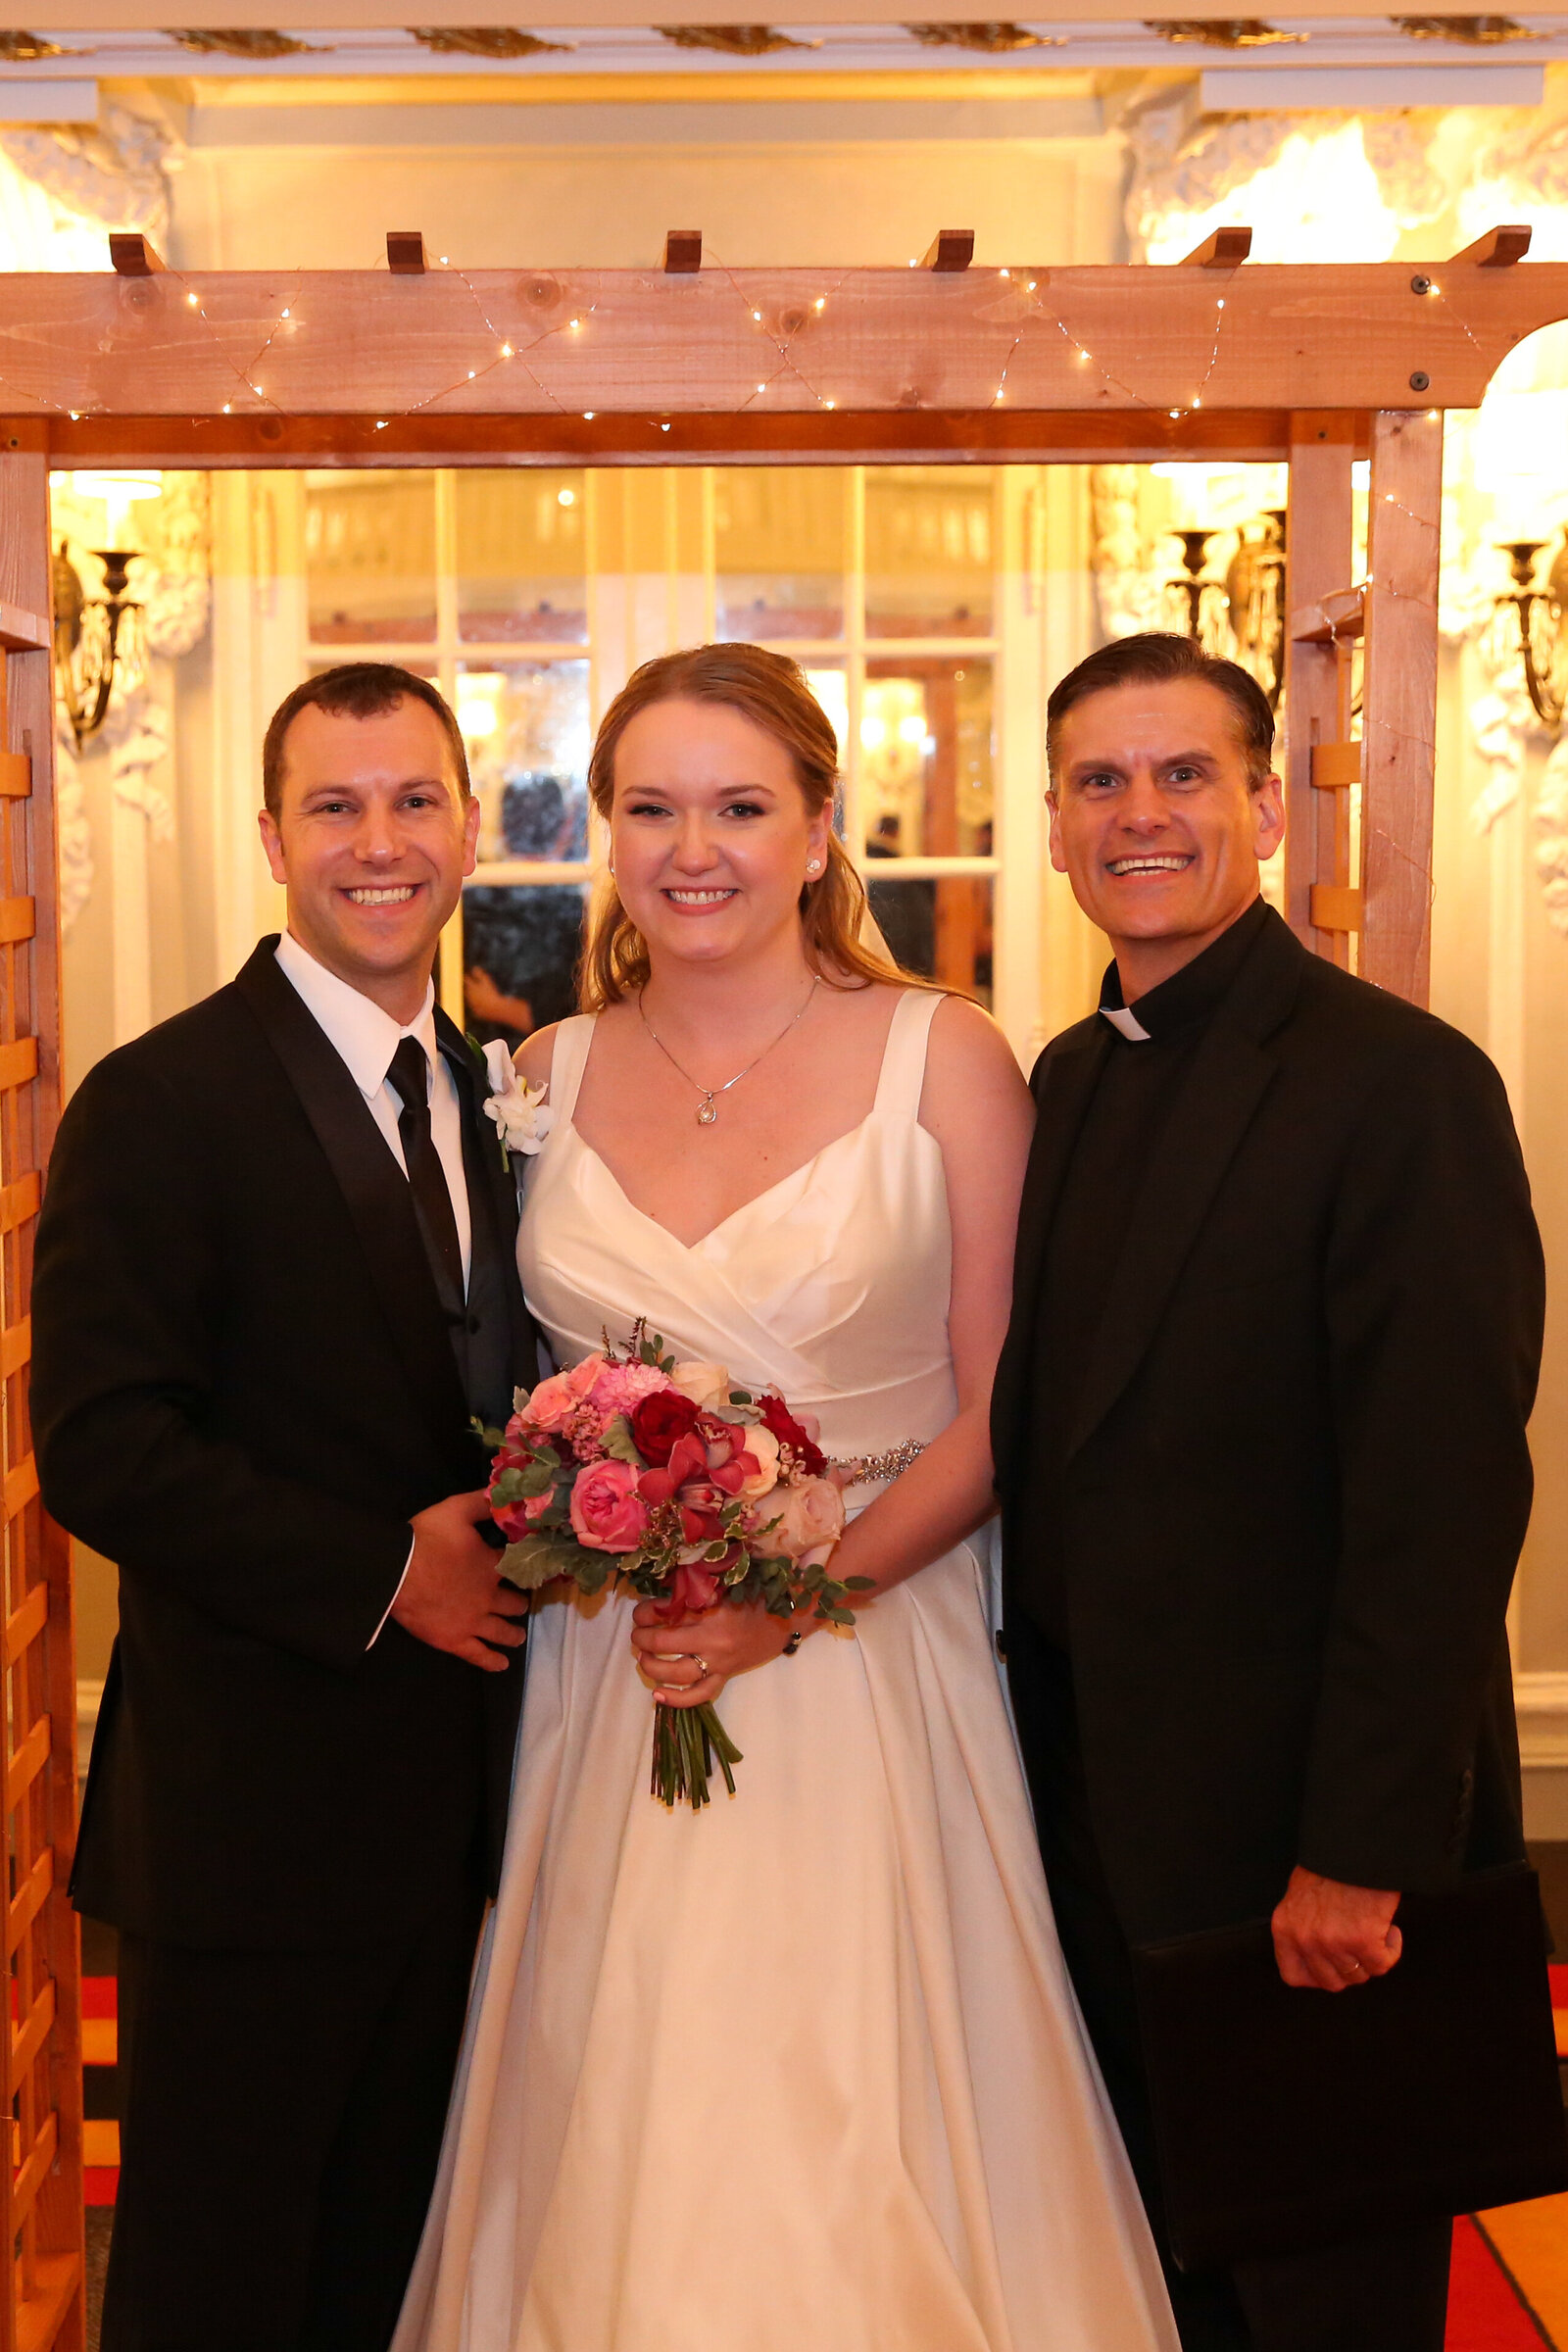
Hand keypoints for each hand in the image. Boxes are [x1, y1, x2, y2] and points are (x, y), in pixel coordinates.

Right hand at [391, 1488, 528, 1672]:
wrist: (395, 1572)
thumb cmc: (425, 1539)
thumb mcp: (455, 1510)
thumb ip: (482, 1502)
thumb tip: (503, 1493)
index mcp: (491, 1565)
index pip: (517, 1567)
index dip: (525, 1567)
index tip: (534, 1569)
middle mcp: (489, 1596)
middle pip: (514, 1603)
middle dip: (520, 1603)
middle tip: (522, 1604)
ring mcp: (473, 1621)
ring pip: (503, 1632)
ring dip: (513, 1633)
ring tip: (518, 1636)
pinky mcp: (454, 1640)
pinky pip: (479, 1655)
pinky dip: (493, 1660)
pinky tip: (502, 1664)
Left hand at [629, 1596, 805, 1708]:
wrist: (787, 1619)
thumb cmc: (754, 1597)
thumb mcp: (723, 1587)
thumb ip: (693, 1592)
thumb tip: (658, 1601)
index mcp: (712, 1610)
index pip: (666, 1612)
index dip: (645, 1612)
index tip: (640, 1611)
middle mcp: (713, 1639)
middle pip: (665, 1642)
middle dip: (643, 1638)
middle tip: (637, 1634)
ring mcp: (720, 1662)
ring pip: (677, 1672)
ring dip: (652, 1666)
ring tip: (643, 1659)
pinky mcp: (725, 1676)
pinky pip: (699, 1694)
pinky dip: (676, 1699)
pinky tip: (656, 1695)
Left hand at [1271, 1865, 1401, 1990]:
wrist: (1355, 1846)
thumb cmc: (1330, 1865)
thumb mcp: (1300, 1896)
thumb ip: (1303, 1927)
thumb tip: (1317, 1955)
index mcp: (1285, 1928)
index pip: (1293, 1975)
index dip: (1316, 1977)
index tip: (1332, 1968)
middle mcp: (1306, 1940)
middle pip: (1331, 1981)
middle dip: (1349, 1970)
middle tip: (1359, 1949)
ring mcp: (1334, 1944)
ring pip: (1358, 1975)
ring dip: (1371, 1958)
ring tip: (1376, 1932)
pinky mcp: (1363, 1942)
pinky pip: (1382, 1965)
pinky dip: (1391, 1950)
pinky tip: (1391, 1931)